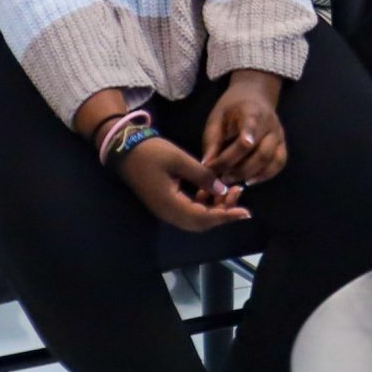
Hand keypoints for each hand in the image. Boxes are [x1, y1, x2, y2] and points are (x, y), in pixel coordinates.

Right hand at [116, 136, 249, 232]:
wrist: (125, 149)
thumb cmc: (151, 152)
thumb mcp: (180, 159)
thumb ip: (202, 176)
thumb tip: (223, 190)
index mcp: (170, 205)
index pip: (203, 218)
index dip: (225, 216)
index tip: (246, 212)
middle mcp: (168, 213)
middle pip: (200, 222)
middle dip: (223, 212)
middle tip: (239, 194)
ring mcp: (166, 209)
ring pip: (196, 217)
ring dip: (215, 207)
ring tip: (232, 189)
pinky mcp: (167, 202)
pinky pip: (189, 209)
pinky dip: (204, 202)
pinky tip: (213, 188)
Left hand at [201, 70, 287, 185]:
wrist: (254, 96)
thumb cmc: (231, 109)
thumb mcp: (216, 119)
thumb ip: (212, 142)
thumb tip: (207, 166)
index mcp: (252, 112)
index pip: (251, 127)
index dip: (244, 140)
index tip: (230, 158)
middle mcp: (270, 124)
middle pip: (261, 151)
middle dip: (239, 169)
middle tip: (221, 178)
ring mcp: (279, 135)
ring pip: (272, 160)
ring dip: (251, 174)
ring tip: (232, 180)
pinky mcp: (282, 144)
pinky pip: (279, 163)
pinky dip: (265, 175)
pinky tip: (248, 180)